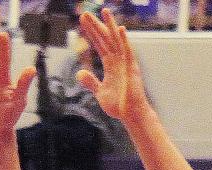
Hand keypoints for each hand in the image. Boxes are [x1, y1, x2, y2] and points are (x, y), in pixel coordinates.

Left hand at [77, 9, 148, 125]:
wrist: (131, 115)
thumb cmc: (119, 106)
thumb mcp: (100, 93)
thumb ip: (91, 82)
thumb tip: (79, 73)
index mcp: (110, 65)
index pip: (99, 44)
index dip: (91, 33)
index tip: (82, 22)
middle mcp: (118, 60)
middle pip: (105, 39)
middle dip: (96, 26)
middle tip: (85, 13)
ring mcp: (126, 63)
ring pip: (116, 41)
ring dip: (111, 26)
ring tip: (104, 11)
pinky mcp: (132, 70)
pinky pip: (128, 52)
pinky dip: (124, 41)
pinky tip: (120, 29)